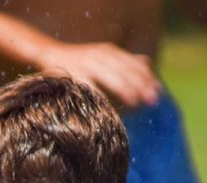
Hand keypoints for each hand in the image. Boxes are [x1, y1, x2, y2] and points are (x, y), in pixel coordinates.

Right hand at [39, 41, 160, 110]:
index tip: (158, 91)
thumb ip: (123, 61)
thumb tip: (146, 63)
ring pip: (113, 76)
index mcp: (110, 52)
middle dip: (141, 85)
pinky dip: (101, 96)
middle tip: (152, 100)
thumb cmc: (77, 62)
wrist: (49, 53)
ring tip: (136, 102)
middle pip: (127, 70)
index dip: (147, 78)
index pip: (134, 64)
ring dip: (126, 89)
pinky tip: (109, 106)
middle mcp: (101, 55)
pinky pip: (91, 86)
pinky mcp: (74, 74)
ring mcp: (88, 63)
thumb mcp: (103, 57)